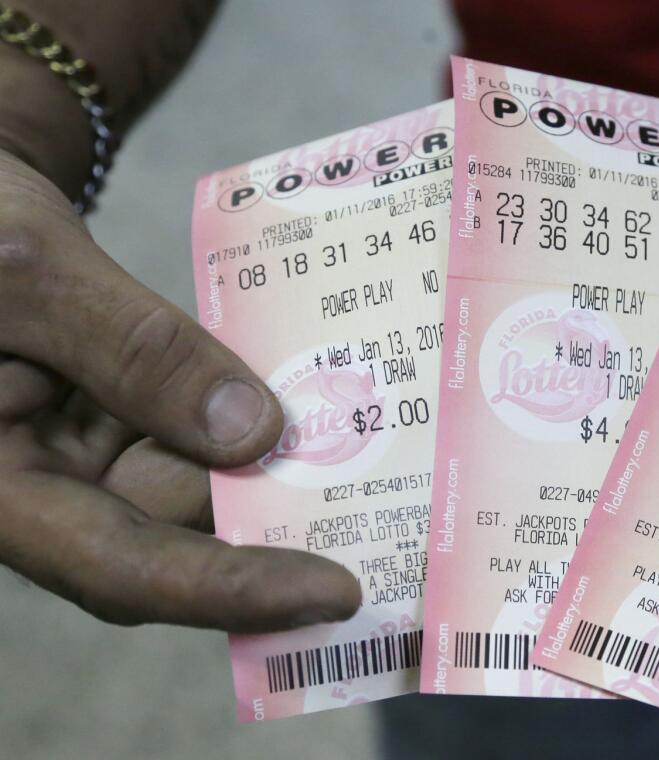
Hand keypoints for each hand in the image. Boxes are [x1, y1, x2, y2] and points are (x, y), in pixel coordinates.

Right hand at [0, 148, 360, 631]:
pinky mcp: (115, 415)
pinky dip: (246, 411)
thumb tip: (254, 433)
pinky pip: (193, 429)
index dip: (231, 590)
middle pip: (175, 530)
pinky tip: (310, 388)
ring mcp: (83, 452)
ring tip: (366, 427)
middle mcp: (44, 488)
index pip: (120, 567)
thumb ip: (134, 351)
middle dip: (274, 510)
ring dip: (272, 458)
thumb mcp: (30, 271)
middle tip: (388, 493)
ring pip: (196, 481)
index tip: (336, 592)